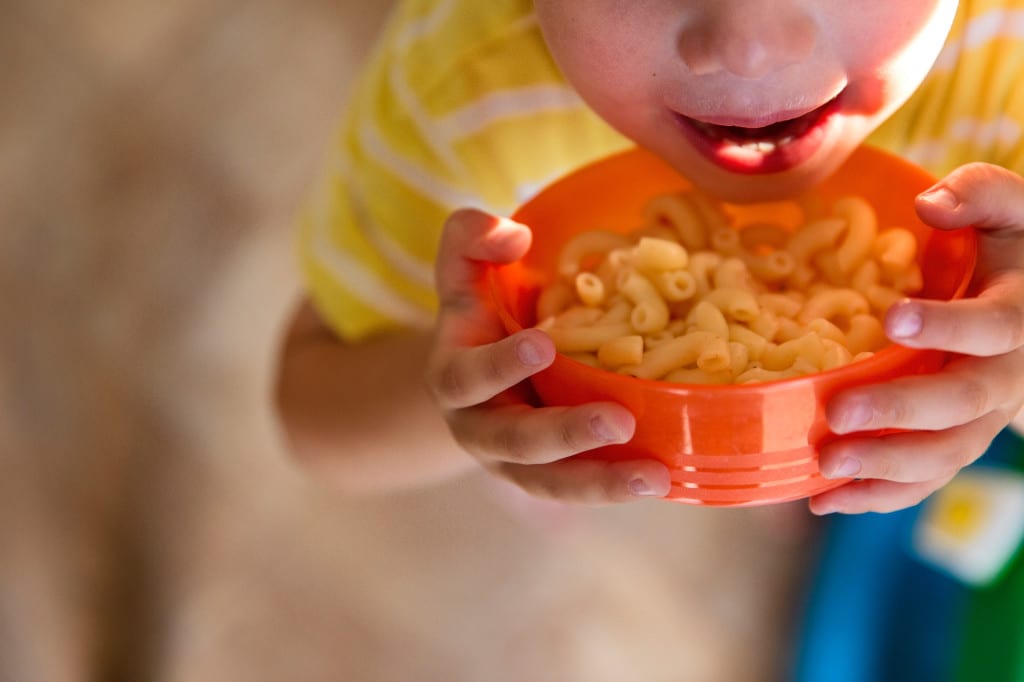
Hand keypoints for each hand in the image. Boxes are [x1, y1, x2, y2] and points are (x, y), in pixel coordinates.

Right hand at [424, 208, 671, 503]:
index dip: (501, 364)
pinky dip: (615, 489)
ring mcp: (512, 463)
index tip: (542, 344)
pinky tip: (663, 479)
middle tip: (619, 420)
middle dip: (566, 433)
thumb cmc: (480, 317)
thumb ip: (472, 239)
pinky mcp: (547, 479)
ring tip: (654, 476)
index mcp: (454, 378)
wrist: (475, 381)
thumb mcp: (466, 274)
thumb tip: (514, 234)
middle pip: (515, 441)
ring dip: (600, 482)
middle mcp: (479, 428)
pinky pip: (577, 491)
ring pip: (550, 482)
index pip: (468, 377)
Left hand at [811, 163, 1023, 513]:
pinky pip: (925, 478)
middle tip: (839, 414)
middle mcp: (1005, 375)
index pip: (991, 326)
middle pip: (961, 402)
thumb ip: (981, 194)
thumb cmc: (1010, 249)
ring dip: (885, 467)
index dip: (947, 325)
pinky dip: (879, 494)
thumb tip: (930, 202)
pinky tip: (825, 500)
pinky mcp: (957, 441)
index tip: (893, 317)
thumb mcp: (1010, 210)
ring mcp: (982, 417)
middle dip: (900, 410)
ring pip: (946, 454)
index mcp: (1017, 316)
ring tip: (827, 469)